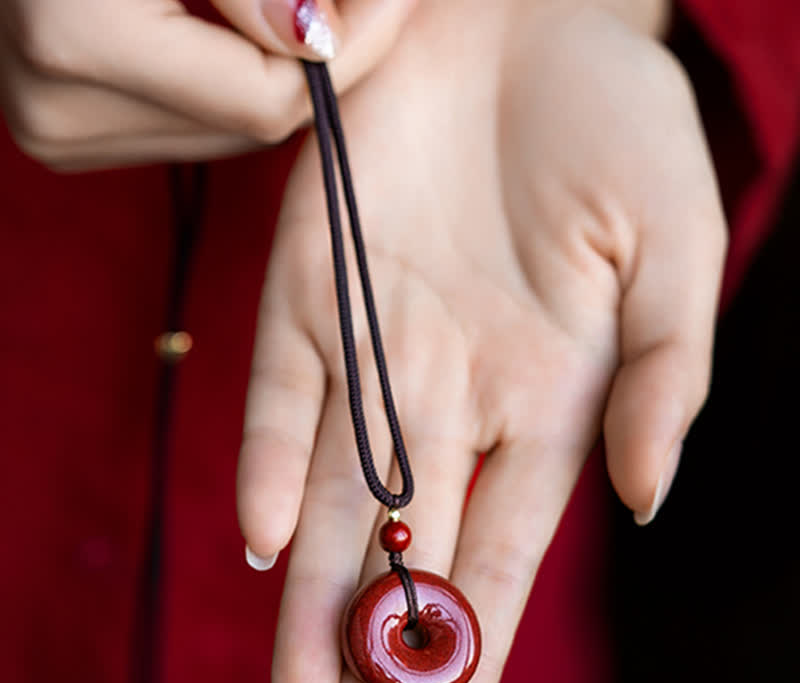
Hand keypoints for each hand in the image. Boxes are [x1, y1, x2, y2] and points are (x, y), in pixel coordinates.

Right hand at [0, 0, 414, 169]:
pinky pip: (189, 130)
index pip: (267, 99)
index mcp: (75, 42)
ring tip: (300, 14)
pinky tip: (234, 36)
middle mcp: (59, 113)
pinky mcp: (64, 136)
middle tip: (365, 6)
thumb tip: (324, 40)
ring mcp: (56, 132)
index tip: (397, 2)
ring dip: (276, 76)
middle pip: (252, 125)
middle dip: (318, 67)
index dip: (348, 53)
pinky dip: (229, 87)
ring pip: (227, 136)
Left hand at [238, 1, 726, 682]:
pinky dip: (276, 461)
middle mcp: (453, 394)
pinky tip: (269, 545)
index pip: (494, 565)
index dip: (464, 665)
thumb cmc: (617, 127)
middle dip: (375, 674)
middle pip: (406, 561)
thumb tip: (641, 499)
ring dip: (314, 605)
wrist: (526, 21)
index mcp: (545, 402)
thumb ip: (660, 382)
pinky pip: (287, 389)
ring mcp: (379, 343)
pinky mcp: (313, 282)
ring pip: (338, 501)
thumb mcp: (673, 255)